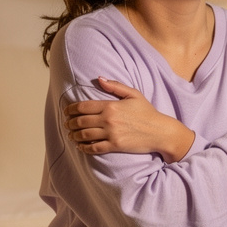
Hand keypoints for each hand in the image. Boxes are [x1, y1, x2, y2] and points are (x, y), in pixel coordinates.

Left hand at [64, 78, 194, 161]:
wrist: (160, 131)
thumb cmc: (147, 112)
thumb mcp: (134, 94)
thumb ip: (115, 86)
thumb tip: (99, 78)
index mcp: (111, 105)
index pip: (83, 106)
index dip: (70, 109)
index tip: (66, 111)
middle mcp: (109, 119)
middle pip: (80, 121)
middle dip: (70, 123)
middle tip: (66, 124)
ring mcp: (111, 134)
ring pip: (84, 135)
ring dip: (74, 135)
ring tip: (71, 135)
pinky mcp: (115, 146)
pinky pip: (94, 148)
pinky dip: (84, 148)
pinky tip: (80, 146)